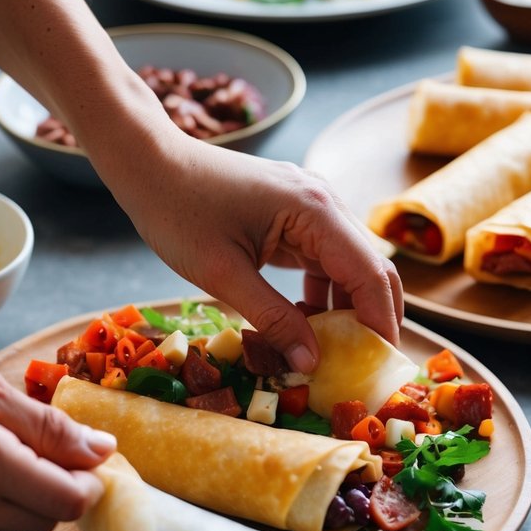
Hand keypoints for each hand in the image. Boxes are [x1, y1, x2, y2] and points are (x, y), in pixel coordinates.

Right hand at [0, 357, 115, 530]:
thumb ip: (49, 426)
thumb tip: (103, 450)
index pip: (68, 501)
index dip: (89, 481)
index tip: (87, 455)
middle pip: (47, 520)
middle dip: (61, 489)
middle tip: (51, 450)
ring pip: (18, 525)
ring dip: (29, 496)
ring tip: (8, 450)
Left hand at [113, 132, 403, 372]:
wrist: (149, 163)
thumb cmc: (178, 212)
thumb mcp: (223, 276)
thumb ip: (274, 320)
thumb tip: (312, 363)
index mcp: (315, 212)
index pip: (370, 275)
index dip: (381, 323)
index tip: (379, 367)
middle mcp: (325, 203)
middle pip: (372, 268)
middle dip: (373, 318)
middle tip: (364, 367)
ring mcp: (312, 206)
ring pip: (350, 266)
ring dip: (346, 309)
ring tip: (331, 353)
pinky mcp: (295, 214)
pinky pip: (324, 259)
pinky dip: (323, 293)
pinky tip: (303, 322)